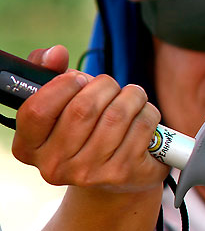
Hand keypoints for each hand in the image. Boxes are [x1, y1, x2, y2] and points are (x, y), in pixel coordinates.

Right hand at [12, 45, 168, 192]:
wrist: (114, 178)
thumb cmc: (83, 132)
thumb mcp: (58, 106)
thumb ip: (46, 73)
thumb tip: (57, 53)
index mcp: (29, 148)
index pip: (37, 110)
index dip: (61, 86)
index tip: (78, 79)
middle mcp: (56, 166)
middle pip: (83, 108)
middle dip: (104, 85)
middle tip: (110, 85)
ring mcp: (91, 173)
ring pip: (117, 114)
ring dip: (131, 95)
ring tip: (132, 96)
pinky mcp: (124, 173)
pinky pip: (142, 126)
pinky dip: (148, 111)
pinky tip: (143, 114)